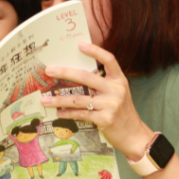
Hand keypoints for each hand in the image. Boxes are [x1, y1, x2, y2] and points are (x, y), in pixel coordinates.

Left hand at [42, 41, 153, 159]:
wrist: (134, 134)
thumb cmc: (121, 112)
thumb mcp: (117, 94)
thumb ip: (102, 84)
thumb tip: (76, 76)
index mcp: (119, 80)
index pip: (109, 60)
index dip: (95, 51)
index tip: (80, 44)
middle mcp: (115, 90)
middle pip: (87, 77)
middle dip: (65, 72)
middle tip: (49, 70)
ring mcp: (110, 104)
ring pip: (79, 99)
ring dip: (58, 100)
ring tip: (44, 100)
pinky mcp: (104, 119)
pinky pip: (80, 114)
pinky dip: (67, 114)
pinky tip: (58, 113)